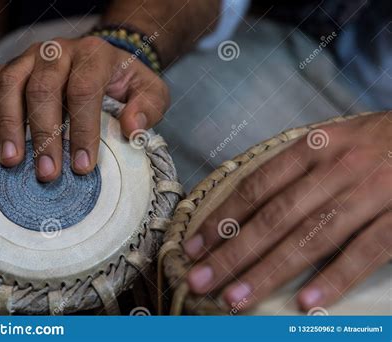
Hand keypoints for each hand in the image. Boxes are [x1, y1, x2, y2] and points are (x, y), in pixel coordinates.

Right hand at [0, 36, 168, 180]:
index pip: (84, 90)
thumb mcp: (149, 91)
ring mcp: (32, 57)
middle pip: (44, 89)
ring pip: (12, 83)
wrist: (104, 56)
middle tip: (47, 173)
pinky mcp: (14, 65)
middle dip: (45, 135)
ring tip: (11, 161)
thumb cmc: (125, 80)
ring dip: (10, 124)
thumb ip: (147, 107)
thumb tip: (132, 128)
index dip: (82, 129)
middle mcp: (59, 52)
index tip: (82, 166)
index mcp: (94, 56)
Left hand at [183, 112, 390, 311]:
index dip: (224, 218)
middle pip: (275, 217)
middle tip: (200, 280)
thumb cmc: (374, 142)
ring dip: (270, 271)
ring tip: (237, 298)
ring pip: (311, 237)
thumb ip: (293, 169)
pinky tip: (306, 304)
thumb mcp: (331, 140)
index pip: (256, 187)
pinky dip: (335, 278)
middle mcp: (337, 168)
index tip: (195, 246)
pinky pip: (365, 251)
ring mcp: (371, 191)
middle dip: (233, 252)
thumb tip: (245, 206)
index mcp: (313, 146)